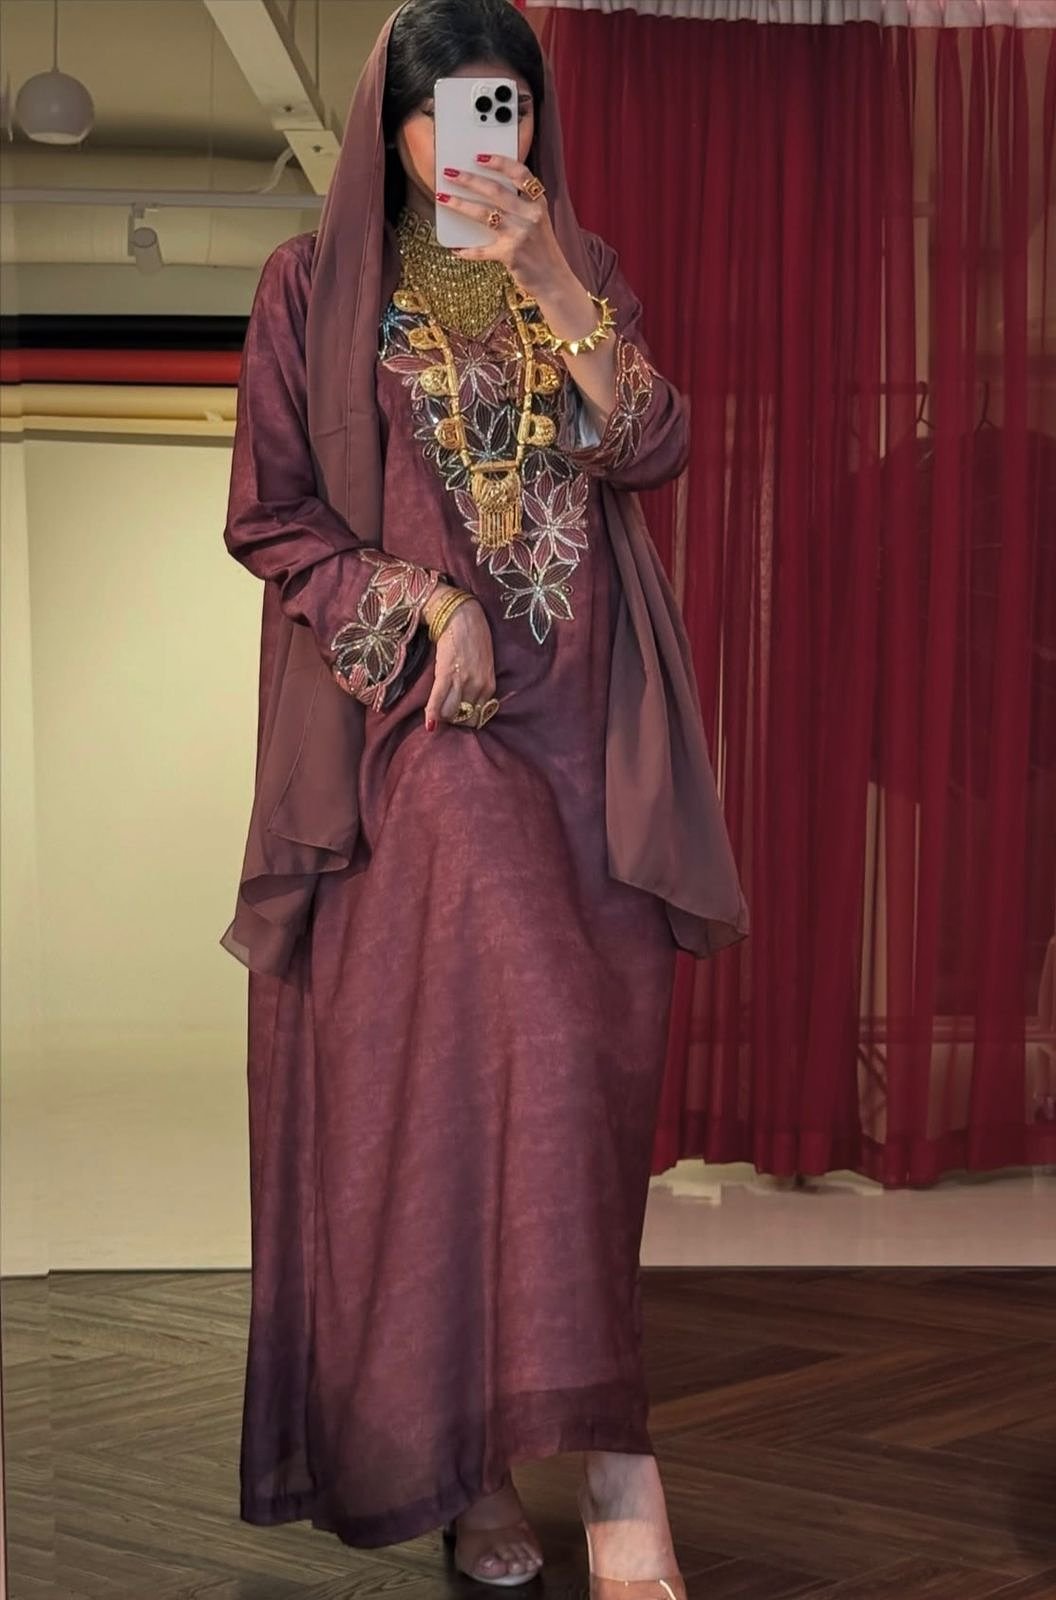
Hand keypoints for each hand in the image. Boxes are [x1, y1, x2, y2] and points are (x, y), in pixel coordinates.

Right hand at [422, 588, 495, 731]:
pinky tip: (428, 724)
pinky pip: (438, 700)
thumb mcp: (484, 666)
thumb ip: (479, 684)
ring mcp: (464, 681)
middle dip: (452, 720)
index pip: (477, 717)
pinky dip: (432, 713)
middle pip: (463, 718)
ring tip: (434, 714)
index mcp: (489, 686)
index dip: (464, 720)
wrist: (463, 616)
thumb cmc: (473, 638)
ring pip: (450, 713)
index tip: (455, 719)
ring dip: (441, 716)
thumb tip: (466, 702)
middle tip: (443, 716)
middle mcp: (479, 687)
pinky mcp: (447, 673)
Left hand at [436, 153, 568, 298]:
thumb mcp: (538, 222)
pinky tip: (455, 249)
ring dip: (460, 204)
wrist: (554, 281)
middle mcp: (530, 215)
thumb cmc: (542, 250)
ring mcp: (520, 234)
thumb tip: (484, 192)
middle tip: (449, 172)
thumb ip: (520, 206)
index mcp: (538, 203)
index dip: (500, 162)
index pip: (520, 174)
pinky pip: (482, 250)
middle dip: (469, 179)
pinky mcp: (510, 254)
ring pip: (483, 214)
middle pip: (495, 191)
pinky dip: (467, 251)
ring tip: (442, 197)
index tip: (479, 157)